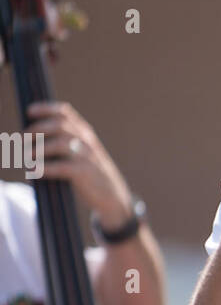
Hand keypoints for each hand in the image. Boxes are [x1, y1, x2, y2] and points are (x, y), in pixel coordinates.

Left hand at [25, 101, 134, 230]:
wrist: (112, 195)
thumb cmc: (90, 172)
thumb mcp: (81, 151)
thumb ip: (64, 141)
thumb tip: (31, 138)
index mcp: (83, 132)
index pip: (64, 112)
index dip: (45, 109)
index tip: (29, 111)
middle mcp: (85, 140)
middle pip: (59, 125)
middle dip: (38, 129)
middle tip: (24, 138)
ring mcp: (86, 156)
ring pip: (61, 144)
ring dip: (40, 148)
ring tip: (27, 155)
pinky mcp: (84, 173)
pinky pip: (63, 167)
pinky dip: (46, 168)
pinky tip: (34, 171)